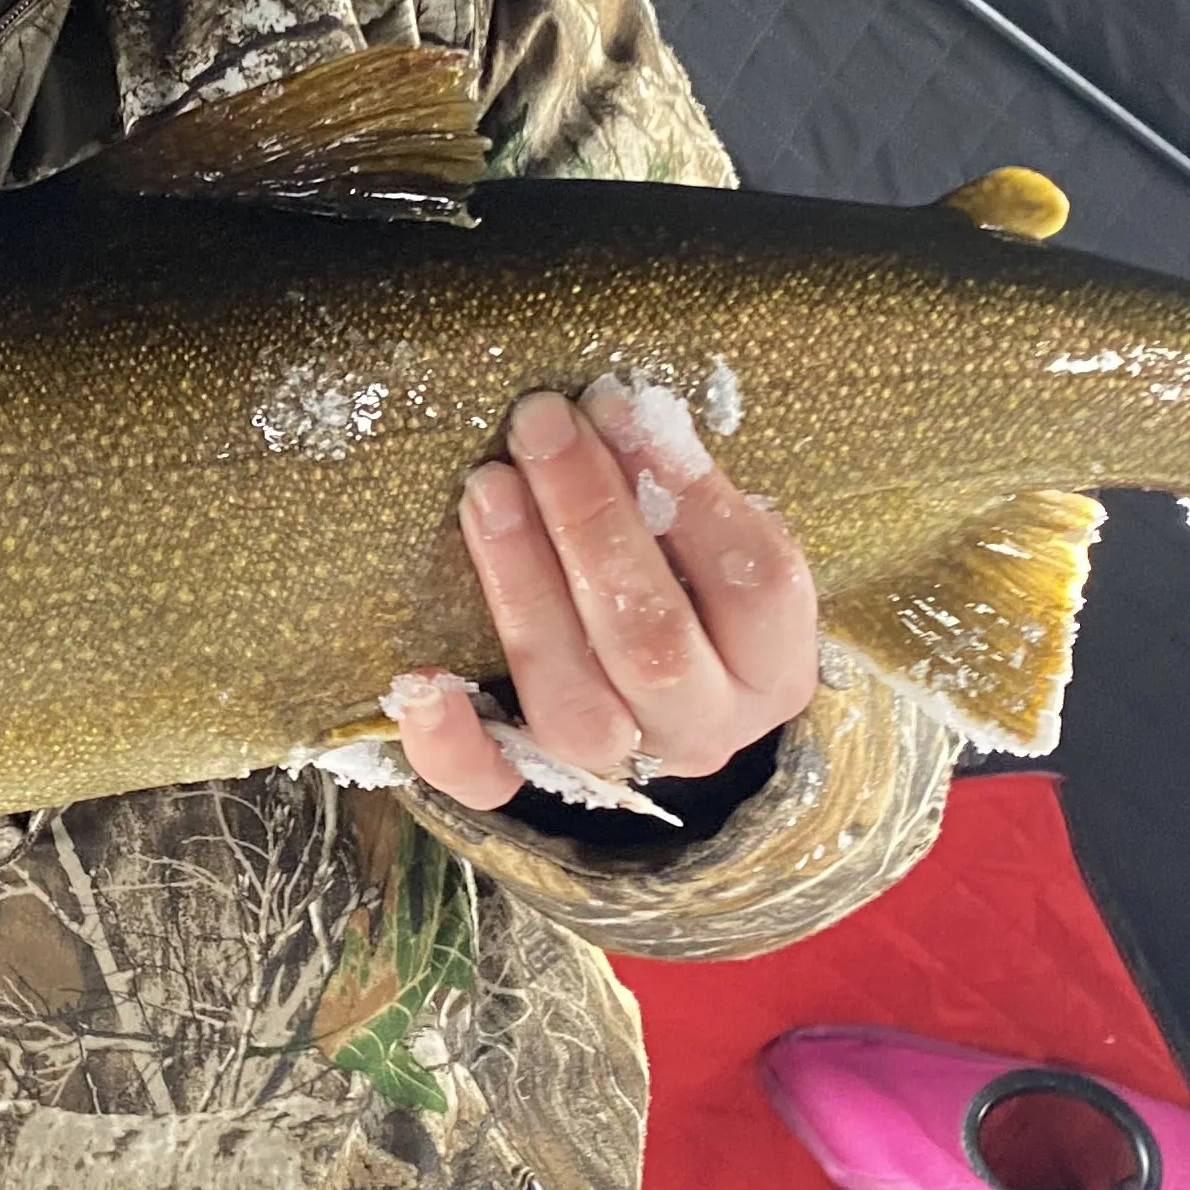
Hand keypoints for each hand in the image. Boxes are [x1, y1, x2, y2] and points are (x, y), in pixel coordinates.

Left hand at [397, 379, 817, 809]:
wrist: (663, 702)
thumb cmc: (690, 586)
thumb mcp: (716, 546)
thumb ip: (679, 499)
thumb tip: (618, 409)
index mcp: (772, 663)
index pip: (749, 579)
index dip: (685, 487)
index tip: (619, 400)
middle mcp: (705, 726)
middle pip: (653, 641)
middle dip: (590, 520)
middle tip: (540, 423)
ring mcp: (621, 766)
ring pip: (573, 704)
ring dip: (523, 587)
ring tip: (485, 488)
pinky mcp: (534, 789)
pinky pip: (489, 784)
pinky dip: (448, 739)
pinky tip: (418, 681)